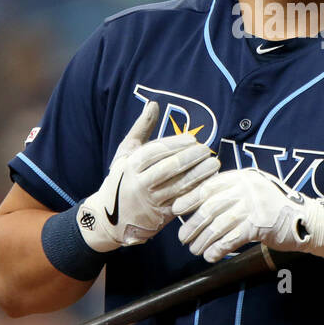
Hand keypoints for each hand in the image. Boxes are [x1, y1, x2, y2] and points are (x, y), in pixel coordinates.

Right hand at [76, 101, 220, 252]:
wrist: (109, 221)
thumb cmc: (120, 179)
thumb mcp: (125, 153)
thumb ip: (141, 128)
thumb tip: (154, 103)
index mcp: (130, 166)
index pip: (156, 152)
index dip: (176, 144)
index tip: (193, 139)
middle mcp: (139, 184)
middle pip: (169, 168)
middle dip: (191, 158)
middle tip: (206, 150)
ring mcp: (151, 202)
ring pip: (179, 186)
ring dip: (200, 174)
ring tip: (214, 164)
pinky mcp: (161, 217)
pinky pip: (183, 202)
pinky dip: (198, 192)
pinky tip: (210, 183)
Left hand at [173, 168, 323, 262]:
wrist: (308, 220)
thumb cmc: (275, 208)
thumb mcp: (254, 190)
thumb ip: (231, 192)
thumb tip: (198, 205)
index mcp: (242, 176)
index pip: (208, 185)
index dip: (189, 198)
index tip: (176, 209)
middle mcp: (246, 187)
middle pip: (210, 207)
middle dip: (193, 225)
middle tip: (184, 239)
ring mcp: (254, 204)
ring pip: (219, 224)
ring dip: (203, 240)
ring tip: (195, 250)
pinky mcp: (260, 224)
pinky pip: (232, 238)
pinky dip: (218, 249)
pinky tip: (211, 256)